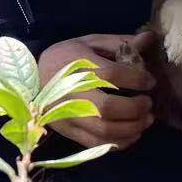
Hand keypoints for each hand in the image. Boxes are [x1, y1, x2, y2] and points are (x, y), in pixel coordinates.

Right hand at [37, 33, 154, 148]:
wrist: (31, 79)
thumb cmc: (64, 58)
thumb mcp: (89, 42)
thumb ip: (119, 42)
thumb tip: (149, 37)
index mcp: (78, 66)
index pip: (112, 74)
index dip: (136, 79)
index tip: (150, 81)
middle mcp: (73, 93)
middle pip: (107, 107)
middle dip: (135, 108)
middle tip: (148, 103)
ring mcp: (70, 116)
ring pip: (104, 130)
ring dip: (132, 128)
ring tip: (146, 119)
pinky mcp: (70, 132)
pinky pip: (98, 144)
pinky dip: (120, 143)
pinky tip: (133, 134)